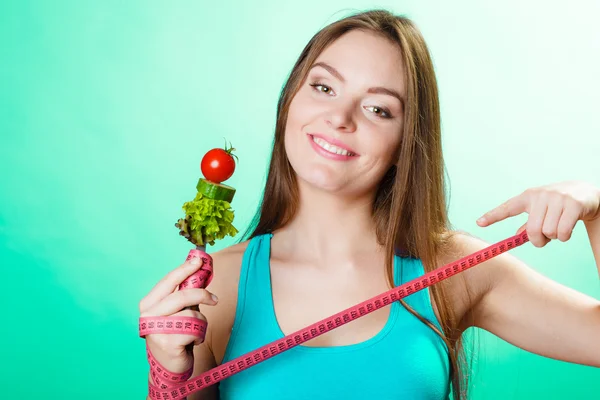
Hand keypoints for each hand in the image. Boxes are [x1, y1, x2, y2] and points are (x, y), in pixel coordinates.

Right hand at [138, 256, 218, 373]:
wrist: (168, 367)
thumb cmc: (174, 336)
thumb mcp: (176, 313)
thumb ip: (184, 295)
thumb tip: (200, 273)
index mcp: (148, 303)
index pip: (168, 281)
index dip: (185, 269)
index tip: (199, 260)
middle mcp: (148, 315)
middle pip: (182, 295)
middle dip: (203, 295)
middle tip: (215, 300)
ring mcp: (157, 329)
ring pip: (192, 314)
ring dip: (200, 323)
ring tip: (195, 331)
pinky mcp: (168, 343)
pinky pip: (195, 330)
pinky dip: (199, 335)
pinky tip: (192, 342)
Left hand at [476, 180, 599, 246]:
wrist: (585, 192)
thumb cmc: (556, 205)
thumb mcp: (540, 210)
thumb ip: (528, 223)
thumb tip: (517, 236)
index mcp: (527, 197)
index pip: (507, 207)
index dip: (493, 216)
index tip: (478, 223)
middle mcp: (540, 195)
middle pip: (532, 230)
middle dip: (538, 241)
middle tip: (544, 239)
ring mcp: (557, 199)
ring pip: (548, 233)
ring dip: (554, 238)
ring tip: (558, 228)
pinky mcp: (573, 205)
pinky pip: (563, 232)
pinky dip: (564, 237)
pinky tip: (567, 229)